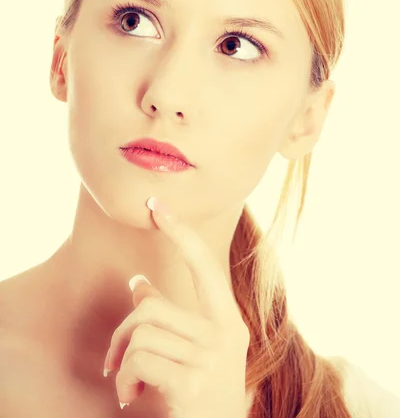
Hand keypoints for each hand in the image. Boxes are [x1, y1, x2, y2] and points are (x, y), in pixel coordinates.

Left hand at [103, 197, 249, 417]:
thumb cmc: (203, 395)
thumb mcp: (194, 352)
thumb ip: (171, 317)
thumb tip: (138, 283)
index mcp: (229, 320)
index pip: (204, 266)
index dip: (181, 234)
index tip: (158, 206)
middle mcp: (225, 334)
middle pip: (151, 307)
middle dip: (123, 332)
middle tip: (115, 358)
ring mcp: (210, 358)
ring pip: (140, 333)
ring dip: (122, 361)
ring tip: (129, 383)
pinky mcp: (191, 382)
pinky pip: (138, 360)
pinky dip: (124, 380)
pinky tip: (133, 397)